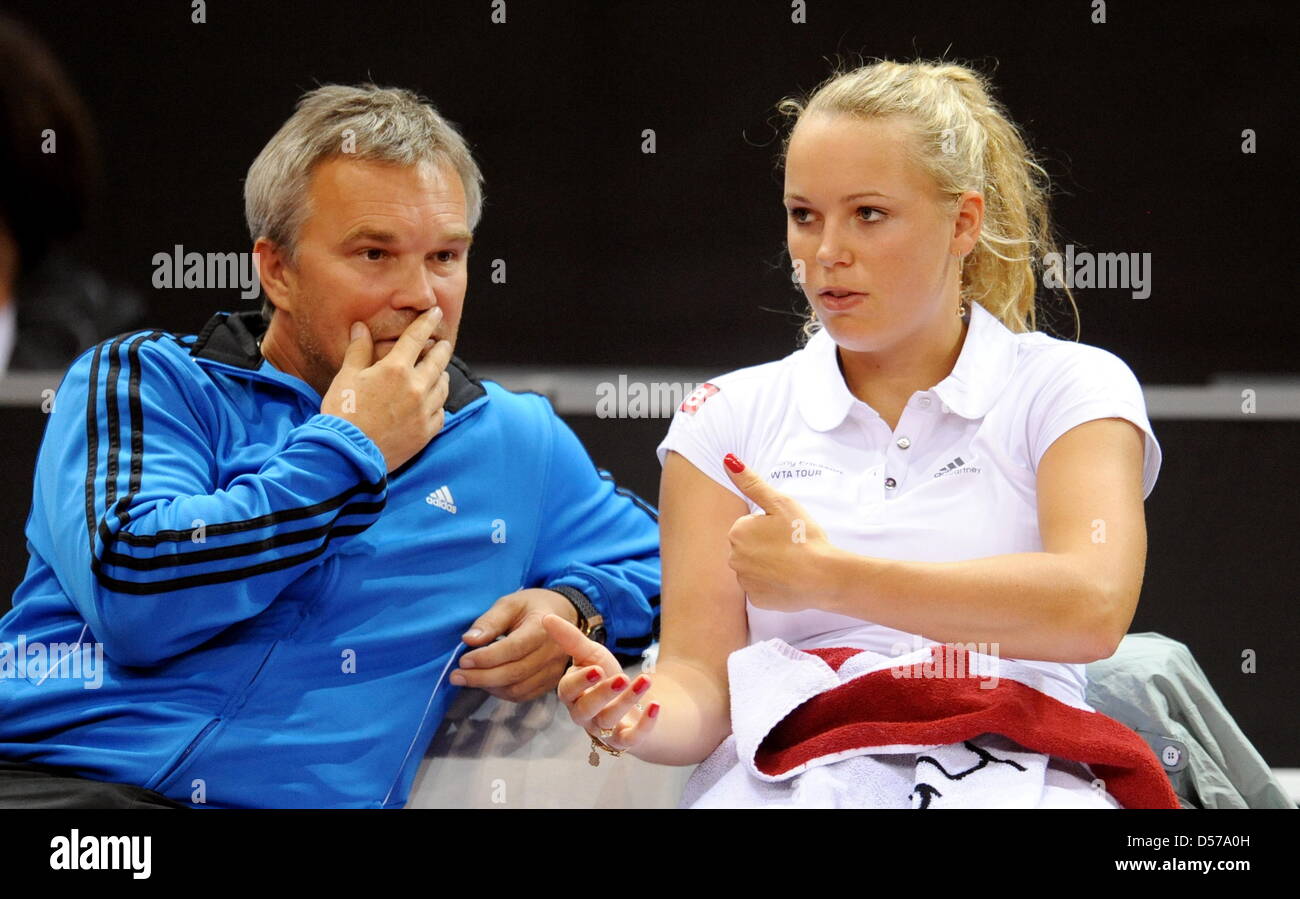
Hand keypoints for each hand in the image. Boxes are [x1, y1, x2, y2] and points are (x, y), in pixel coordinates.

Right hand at [320, 306, 451, 472]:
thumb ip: (358, 350)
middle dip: (441, 349)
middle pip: (438, 361)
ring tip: (439, 372)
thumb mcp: (347, 377)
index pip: (416, 338)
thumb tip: (361, 327)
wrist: (347, 454)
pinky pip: (441, 413)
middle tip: (443, 343)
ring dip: (442, 375)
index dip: (427, 322)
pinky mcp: (426, 432)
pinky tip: (434, 402)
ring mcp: (423, 411)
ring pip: (442, 387)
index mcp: (395, 369)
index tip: (436, 312)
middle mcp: (416, 388)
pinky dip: (439, 404)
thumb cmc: (343, 413)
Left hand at [448, 588, 581, 701]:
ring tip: (469, 679)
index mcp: (542, 627)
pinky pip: (524, 695)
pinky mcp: (551, 682)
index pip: (513, 648)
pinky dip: (502, 693)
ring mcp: (554, 670)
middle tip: (456, 676)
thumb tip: (469, 640)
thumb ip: (490, 621)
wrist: (565, 616)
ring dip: (489, 687)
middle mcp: (552, 652)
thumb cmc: (533, 607)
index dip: (486, 658)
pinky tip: (488, 684)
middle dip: (481, 677)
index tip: (462, 661)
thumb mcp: (510, 603)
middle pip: (514, 673)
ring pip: (518, 688)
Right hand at [542, 614, 659, 751]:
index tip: (596, 668)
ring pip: (609, 721)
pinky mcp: (625, 740)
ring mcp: (604, 730)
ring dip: (627, 701)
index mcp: (572, 694)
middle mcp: (585, 715)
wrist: (632, 705)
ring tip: (645, 680)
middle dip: (602, 694)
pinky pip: (631, 739)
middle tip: (621, 678)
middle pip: (586, 709)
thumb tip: (545, 617)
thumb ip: (570, 639)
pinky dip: (644, 725)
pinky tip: (656, 706)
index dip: (580, 681)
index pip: (568, 691)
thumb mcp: (590, 656)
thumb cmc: (604, 678)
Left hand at [723, 453, 838, 611]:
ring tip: (792, 564)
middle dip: (766, 546)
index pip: (748, 527)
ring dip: (769, 566)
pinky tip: (789, 580)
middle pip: (749, 548)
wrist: (822, 575)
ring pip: (755, 568)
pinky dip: (773, 585)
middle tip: (790, 547)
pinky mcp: (756, 600)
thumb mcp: (780, 502)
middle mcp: (734, 558)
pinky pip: (761, 588)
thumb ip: (751, 482)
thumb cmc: (803, 536)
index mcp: (737, 532)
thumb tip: (728, 460)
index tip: (785, 531)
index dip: (769, 527)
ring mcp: (745, 581)